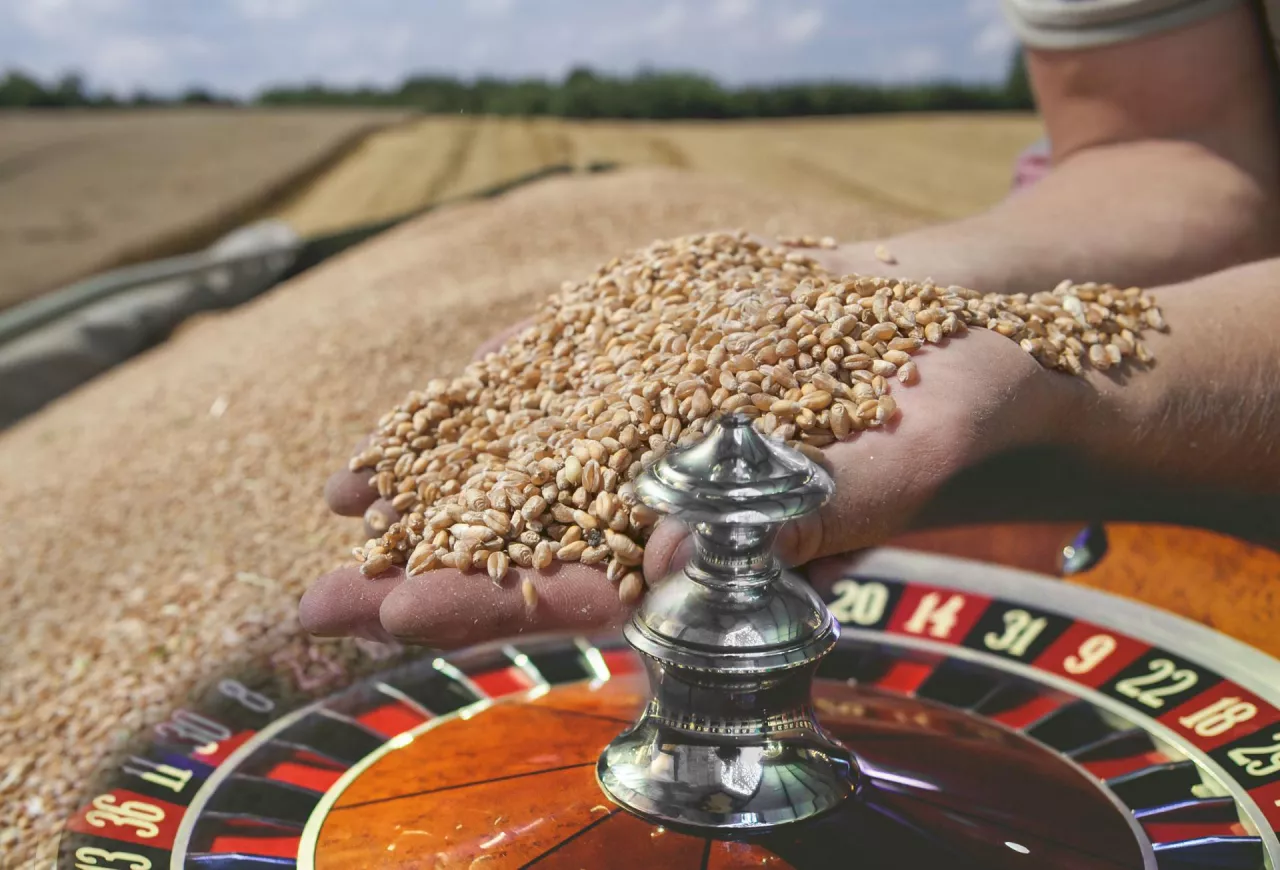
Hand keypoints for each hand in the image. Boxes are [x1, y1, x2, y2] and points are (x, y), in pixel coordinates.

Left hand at [300, 240, 1082, 647]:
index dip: (494, 605)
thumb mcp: (892, 459)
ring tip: (341, 522)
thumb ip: (796, 516)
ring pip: (519, 478)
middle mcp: (663, 503)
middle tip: (322, 603)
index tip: (403, 614)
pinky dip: (472, 411)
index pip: (588, 593)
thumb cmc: (947, 404)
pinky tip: (406, 435)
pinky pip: (541, 393)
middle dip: (431, 574)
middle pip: (528, 550)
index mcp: (712, 551)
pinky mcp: (637, 365)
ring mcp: (642, 434)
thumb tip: (663, 571)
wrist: (954, 323)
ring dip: (432, 501)